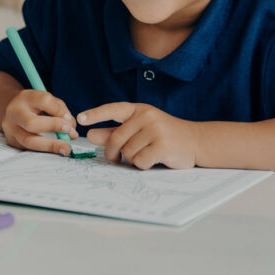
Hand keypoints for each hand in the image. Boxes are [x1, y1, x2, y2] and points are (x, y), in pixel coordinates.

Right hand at [1, 90, 78, 156]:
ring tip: (66, 149)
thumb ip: (60, 110)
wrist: (13, 111)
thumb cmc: (34, 106)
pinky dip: (45, 151)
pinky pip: (30, 149)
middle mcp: (15, 113)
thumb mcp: (46, 100)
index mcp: (26, 98)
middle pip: (32, 123)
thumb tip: (70, 129)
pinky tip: (55, 150)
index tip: (69, 120)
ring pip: (29, 141)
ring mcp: (10, 129)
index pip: (44, 101)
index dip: (59, 111)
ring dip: (50, 146)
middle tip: (69, 133)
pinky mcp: (12, 142)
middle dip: (53, 128)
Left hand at [78, 103, 198, 169]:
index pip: (113, 109)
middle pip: (116, 139)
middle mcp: (146, 117)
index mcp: (138, 110)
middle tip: (115, 159)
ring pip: (127, 152)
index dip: (95, 114)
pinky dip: (141, 166)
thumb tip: (91, 135)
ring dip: (130, 160)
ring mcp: (156, 130)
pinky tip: (151, 161)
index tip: (80, 119)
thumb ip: (114, 132)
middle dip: (112, 153)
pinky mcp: (163, 146)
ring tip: (142, 156)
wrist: (195, 141)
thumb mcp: (139, 129)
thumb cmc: (163, 135)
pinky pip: (140, 161)